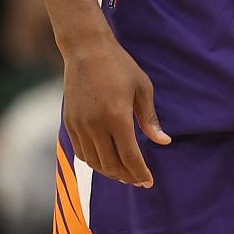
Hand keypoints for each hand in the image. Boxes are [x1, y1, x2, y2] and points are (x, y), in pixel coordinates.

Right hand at [61, 33, 169, 187]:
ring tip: (125, 173)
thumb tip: (163, 142)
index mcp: (117, 117)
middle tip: (139, 181)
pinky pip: (81, 152)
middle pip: (111, 164)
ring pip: (94, 162)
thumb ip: (150, 119)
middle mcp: (95, 125)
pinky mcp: (69, 123)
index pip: (129, 156)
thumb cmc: (120, 66)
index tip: (149, 182)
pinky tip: (106, 160)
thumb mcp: (143, 88)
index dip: (140, 172)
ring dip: (110, 172)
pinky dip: (94, 161)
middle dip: (126, 176)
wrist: (86, 51)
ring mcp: (79, 126)